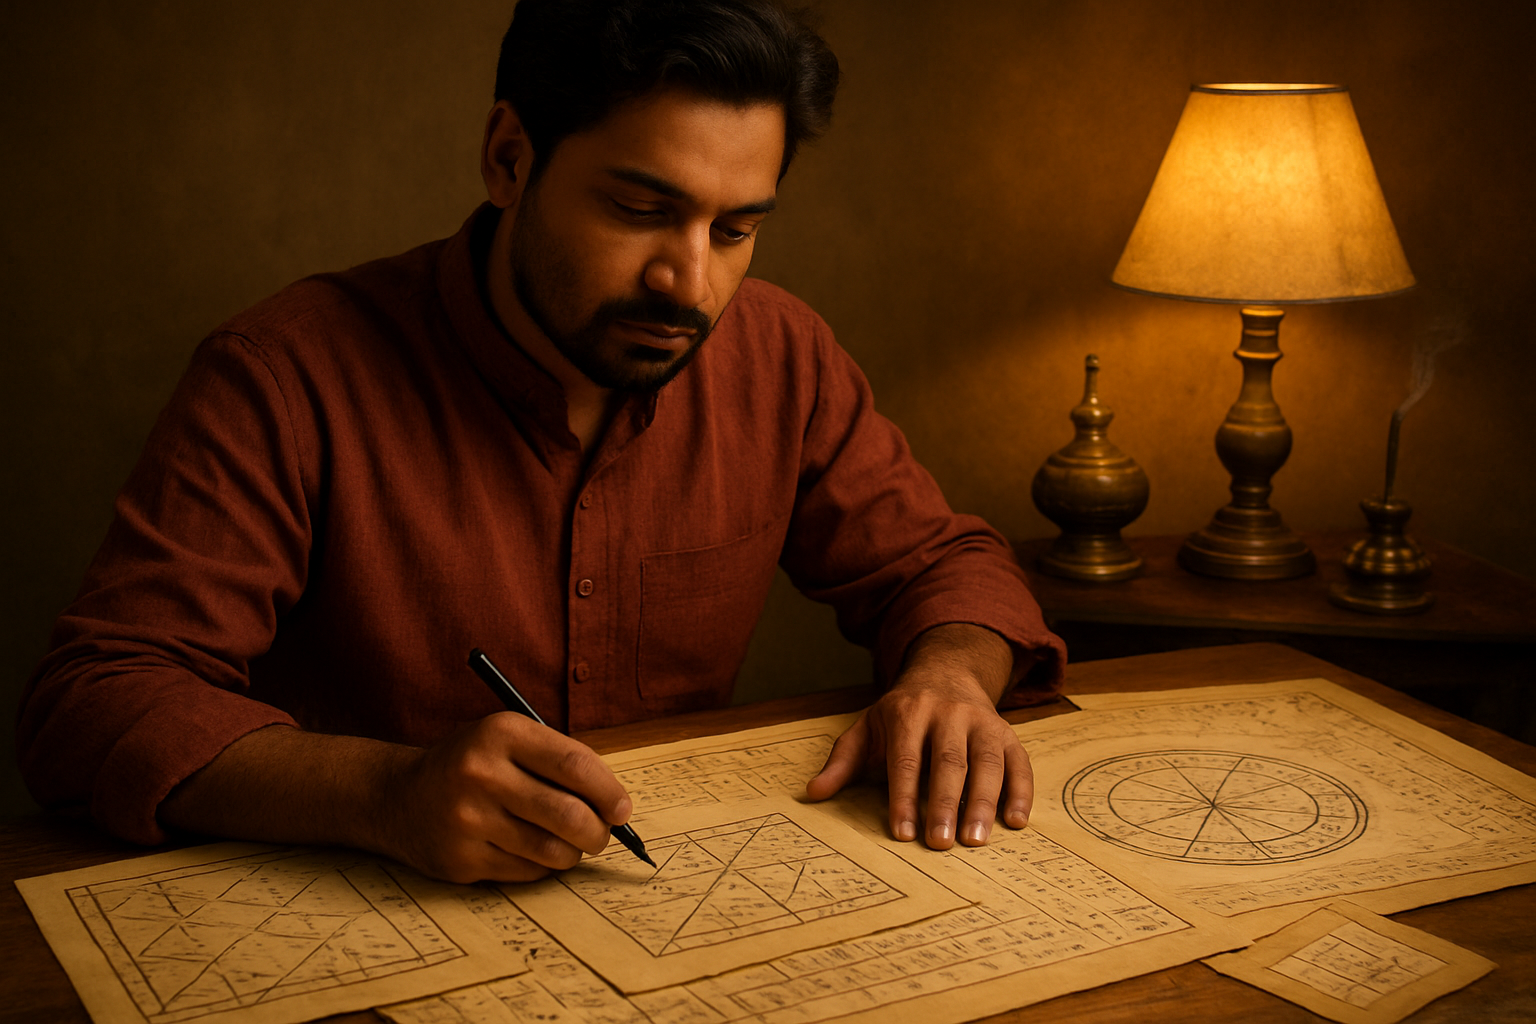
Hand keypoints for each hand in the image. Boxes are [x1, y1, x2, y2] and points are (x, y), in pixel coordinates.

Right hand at [381, 712, 632, 882]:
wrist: (399, 797)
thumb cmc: (474, 765)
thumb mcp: (509, 741)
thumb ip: (560, 762)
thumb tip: (617, 807)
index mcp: (500, 733)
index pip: (574, 765)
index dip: (608, 791)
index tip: (623, 809)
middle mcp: (481, 774)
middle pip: (568, 814)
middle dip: (598, 831)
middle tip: (602, 834)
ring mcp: (467, 820)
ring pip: (552, 851)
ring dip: (573, 853)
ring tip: (569, 843)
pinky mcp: (460, 860)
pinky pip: (527, 872)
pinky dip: (543, 867)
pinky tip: (532, 851)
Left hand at [804, 624, 1031, 848]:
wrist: (946, 673)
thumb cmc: (902, 712)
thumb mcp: (868, 728)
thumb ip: (843, 761)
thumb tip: (814, 794)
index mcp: (908, 713)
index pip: (905, 760)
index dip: (904, 797)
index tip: (903, 833)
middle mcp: (948, 714)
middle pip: (948, 761)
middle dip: (944, 803)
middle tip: (940, 843)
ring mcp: (981, 722)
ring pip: (986, 762)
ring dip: (983, 802)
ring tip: (976, 841)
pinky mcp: (1007, 732)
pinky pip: (1019, 761)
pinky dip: (1021, 791)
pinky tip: (1016, 821)